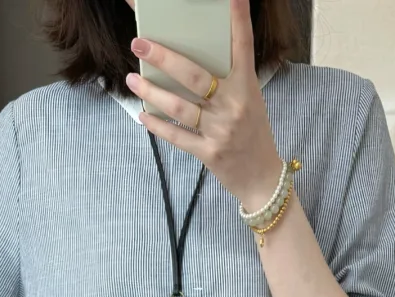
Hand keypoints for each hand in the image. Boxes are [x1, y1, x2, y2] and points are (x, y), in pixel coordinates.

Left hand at [126, 0, 282, 211]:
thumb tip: (188, 58)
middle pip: (194, 76)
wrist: (262, 179)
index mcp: (246, 86)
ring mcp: (220, 131)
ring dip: (152, 92)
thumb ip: (226, 78)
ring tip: (133, 79)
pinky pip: (177, 136)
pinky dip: (157, 125)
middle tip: (139, 43)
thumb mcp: (248, 100)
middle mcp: (233, 105)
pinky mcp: (209, 153)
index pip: (243, 46)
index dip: (238, 19)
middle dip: (164, 58)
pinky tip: (142, 115)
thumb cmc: (252, 134)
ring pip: (179, 107)